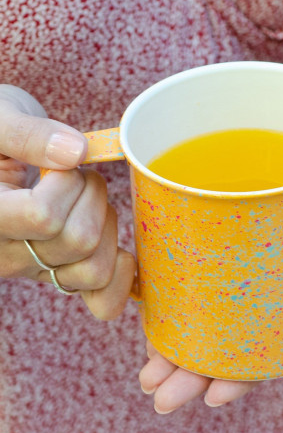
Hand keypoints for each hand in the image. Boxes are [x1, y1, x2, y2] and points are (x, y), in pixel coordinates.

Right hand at [0, 85, 134, 318]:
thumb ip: (27, 135)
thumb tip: (76, 152)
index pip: (43, 217)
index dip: (67, 184)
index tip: (60, 163)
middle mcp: (6, 253)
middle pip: (79, 241)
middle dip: (93, 198)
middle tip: (78, 176)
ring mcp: (34, 268)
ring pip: (93, 269)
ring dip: (107, 227)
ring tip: (87, 201)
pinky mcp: (58, 273)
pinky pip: (100, 297)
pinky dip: (120, 278)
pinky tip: (121, 252)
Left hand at [139, 134, 282, 411]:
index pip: (278, 354)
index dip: (245, 378)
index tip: (211, 398)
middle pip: (235, 338)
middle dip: (194, 367)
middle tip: (153, 385)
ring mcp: (267, 262)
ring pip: (218, 305)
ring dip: (181, 331)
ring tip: (145, 355)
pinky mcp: (255, 229)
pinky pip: (219, 261)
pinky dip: (191, 278)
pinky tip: (161, 291)